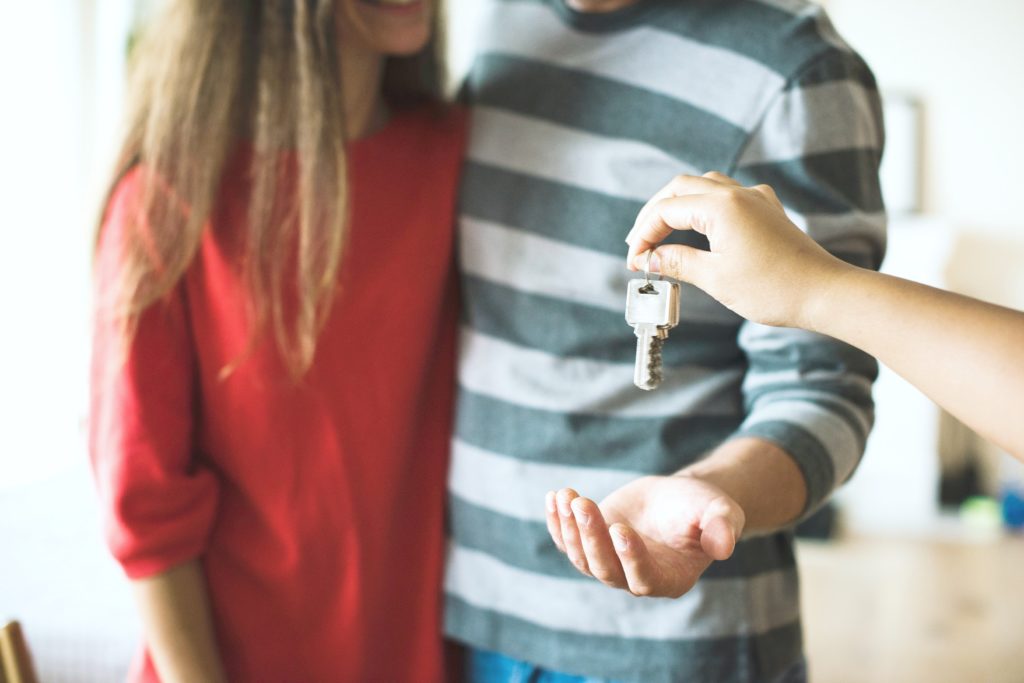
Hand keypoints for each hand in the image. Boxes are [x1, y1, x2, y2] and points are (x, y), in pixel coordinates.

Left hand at [545, 475, 744, 597]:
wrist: (679, 498)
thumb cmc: (704, 508)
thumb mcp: (720, 512)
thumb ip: (723, 527)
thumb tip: (724, 546)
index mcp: (670, 578)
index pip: (644, 578)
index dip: (630, 557)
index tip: (620, 528)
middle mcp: (635, 578)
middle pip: (605, 569)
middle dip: (591, 537)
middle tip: (582, 503)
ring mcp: (610, 562)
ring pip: (582, 556)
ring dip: (570, 528)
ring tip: (566, 496)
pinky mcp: (592, 544)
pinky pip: (567, 541)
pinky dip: (557, 522)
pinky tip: (553, 497)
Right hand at [624, 172, 848, 328]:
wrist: (824, 293)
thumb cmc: (773, 288)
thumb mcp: (716, 278)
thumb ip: (677, 262)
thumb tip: (650, 258)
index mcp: (721, 206)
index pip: (666, 210)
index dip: (644, 235)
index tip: (634, 262)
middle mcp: (738, 194)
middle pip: (680, 188)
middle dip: (654, 214)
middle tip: (639, 244)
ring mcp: (755, 199)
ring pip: (704, 186)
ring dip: (678, 205)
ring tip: (662, 233)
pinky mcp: (767, 211)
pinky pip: (728, 195)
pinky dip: (704, 206)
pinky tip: (700, 226)